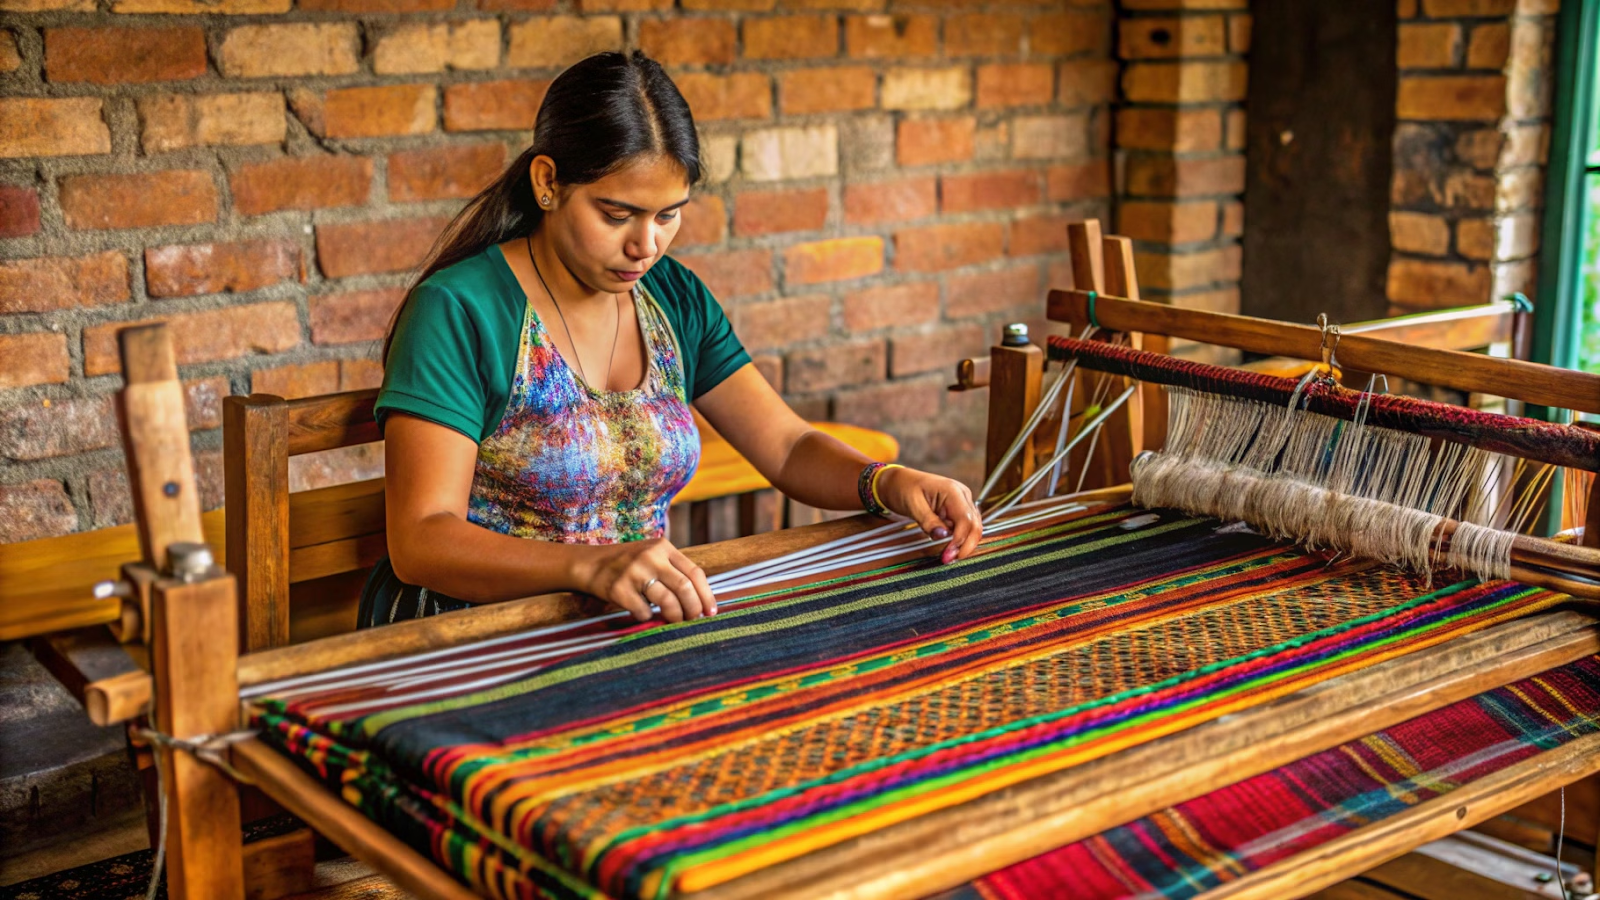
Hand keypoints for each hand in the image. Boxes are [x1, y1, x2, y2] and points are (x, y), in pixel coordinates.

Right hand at [570, 538, 715, 622]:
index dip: (706, 595)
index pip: (694, 572)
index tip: (711, 612)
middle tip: (693, 620)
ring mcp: (634, 572)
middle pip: (684, 587)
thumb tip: (700, 601)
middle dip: (693, 609)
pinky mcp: (618, 589)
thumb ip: (674, 571)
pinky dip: (648, 617)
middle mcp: (650, 557)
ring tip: (673, 621)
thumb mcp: (652, 556)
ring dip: (675, 616)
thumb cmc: (627, 565)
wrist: (589, 564)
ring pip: (667, 601)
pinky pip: (644, 611)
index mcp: (663, 547)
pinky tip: (643, 612)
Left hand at [875, 467, 982, 563]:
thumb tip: (942, 535)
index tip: (948, 555)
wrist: (898, 481)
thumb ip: (928, 521)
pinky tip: (949, 547)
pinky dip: (960, 539)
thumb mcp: (912, 505)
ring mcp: (962, 502)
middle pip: (975, 525)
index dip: (959, 540)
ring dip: (964, 544)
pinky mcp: (958, 509)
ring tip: (948, 556)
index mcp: (952, 490)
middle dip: (965, 545)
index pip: (966, 520)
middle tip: (949, 559)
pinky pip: (965, 527)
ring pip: (973, 528)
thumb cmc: (903, 488)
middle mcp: (962, 495)